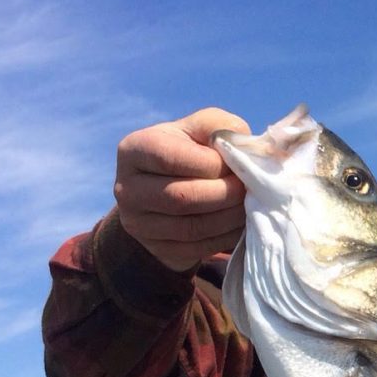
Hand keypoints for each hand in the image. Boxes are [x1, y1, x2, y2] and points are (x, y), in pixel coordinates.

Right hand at [113, 107, 250, 270]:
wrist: (169, 193)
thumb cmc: (191, 152)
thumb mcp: (199, 130)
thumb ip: (219, 127)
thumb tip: (242, 146)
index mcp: (135, 149)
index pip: (172, 158)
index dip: (212, 164)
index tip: (236, 165)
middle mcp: (127, 188)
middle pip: (182, 196)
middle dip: (225, 194)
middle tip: (249, 189)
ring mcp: (138, 223)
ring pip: (191, 227)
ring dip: (229, 218)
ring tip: (248, 206)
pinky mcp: (157, 248)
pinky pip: (197, 248)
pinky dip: (225, 237)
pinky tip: (239, 225)